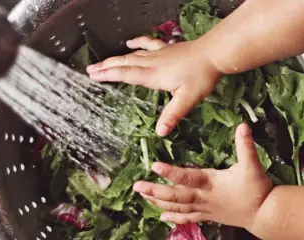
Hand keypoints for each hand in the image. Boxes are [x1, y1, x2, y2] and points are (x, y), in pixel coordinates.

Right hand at [86, 36, 221, 135]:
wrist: (214, 53)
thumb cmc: (201, 77)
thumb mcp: (187, 99)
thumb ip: (173, 115)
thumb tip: (159, 133)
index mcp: (153, 75)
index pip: (125, 75)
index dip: (108, 75)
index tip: (93, 76)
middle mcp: (152, 63)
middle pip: (124, 63)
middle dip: (105, 67)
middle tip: (89, 70)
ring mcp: (159, 54)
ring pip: (132, 55)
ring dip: (116, 59)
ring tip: (102, 62)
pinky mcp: (167, 49)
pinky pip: (148, 44)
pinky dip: (137, 43)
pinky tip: (130, 43)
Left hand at [132, 123, 272, 228]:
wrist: (264, 214)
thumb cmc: (257, 189)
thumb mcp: (252, 165)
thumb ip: (246, 146)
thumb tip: (242, 125)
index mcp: (211, 183)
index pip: (187, 177)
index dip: (170, 172)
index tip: (154, 166)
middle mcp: (203, 197)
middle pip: (175, 196)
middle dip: (155, 191)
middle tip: (137, 187)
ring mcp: (204, 209)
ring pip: (177, 208)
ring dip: (158, 202)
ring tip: (142, 196)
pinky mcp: (207, 216)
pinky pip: (187, 218)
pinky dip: (173, 218)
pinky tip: (162, 216)